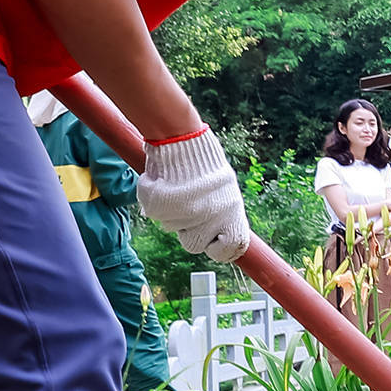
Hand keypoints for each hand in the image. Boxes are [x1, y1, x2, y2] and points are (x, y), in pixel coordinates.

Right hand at [136, 128, 249, 261]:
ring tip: (176, 191)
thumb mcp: (223, 189)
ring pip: (173, 228)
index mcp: (231, 211)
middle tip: (188, 213)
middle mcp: (212, 216)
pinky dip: (156, 201)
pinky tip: (163, 185)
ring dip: (173, 214)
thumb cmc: (203, 165)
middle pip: (195, 245)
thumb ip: (223, 214)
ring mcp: (186, 213)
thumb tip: (224, 240)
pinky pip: (156, 214)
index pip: (234, 245)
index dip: (224, 251)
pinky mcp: (162, 207)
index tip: (215, 245)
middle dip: (190, 233)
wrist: (182, 139)